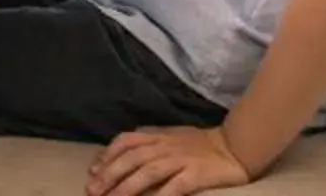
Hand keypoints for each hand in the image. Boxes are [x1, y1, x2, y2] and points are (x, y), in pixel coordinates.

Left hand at [87, 123, 250, 195]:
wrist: (234, 146)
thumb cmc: (198, 144)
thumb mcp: (169, 136)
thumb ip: (145, 143)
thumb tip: (114, 158)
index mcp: (158, 135)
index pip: (126, 141)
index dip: (107, 156)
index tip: (92, 172)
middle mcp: (166, 145)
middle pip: (132, 158)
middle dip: (110, 174)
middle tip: (93, 191)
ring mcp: (181, 159)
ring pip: (148, 171)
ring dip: (127, 186)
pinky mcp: (195, 174)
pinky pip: (175, 186)